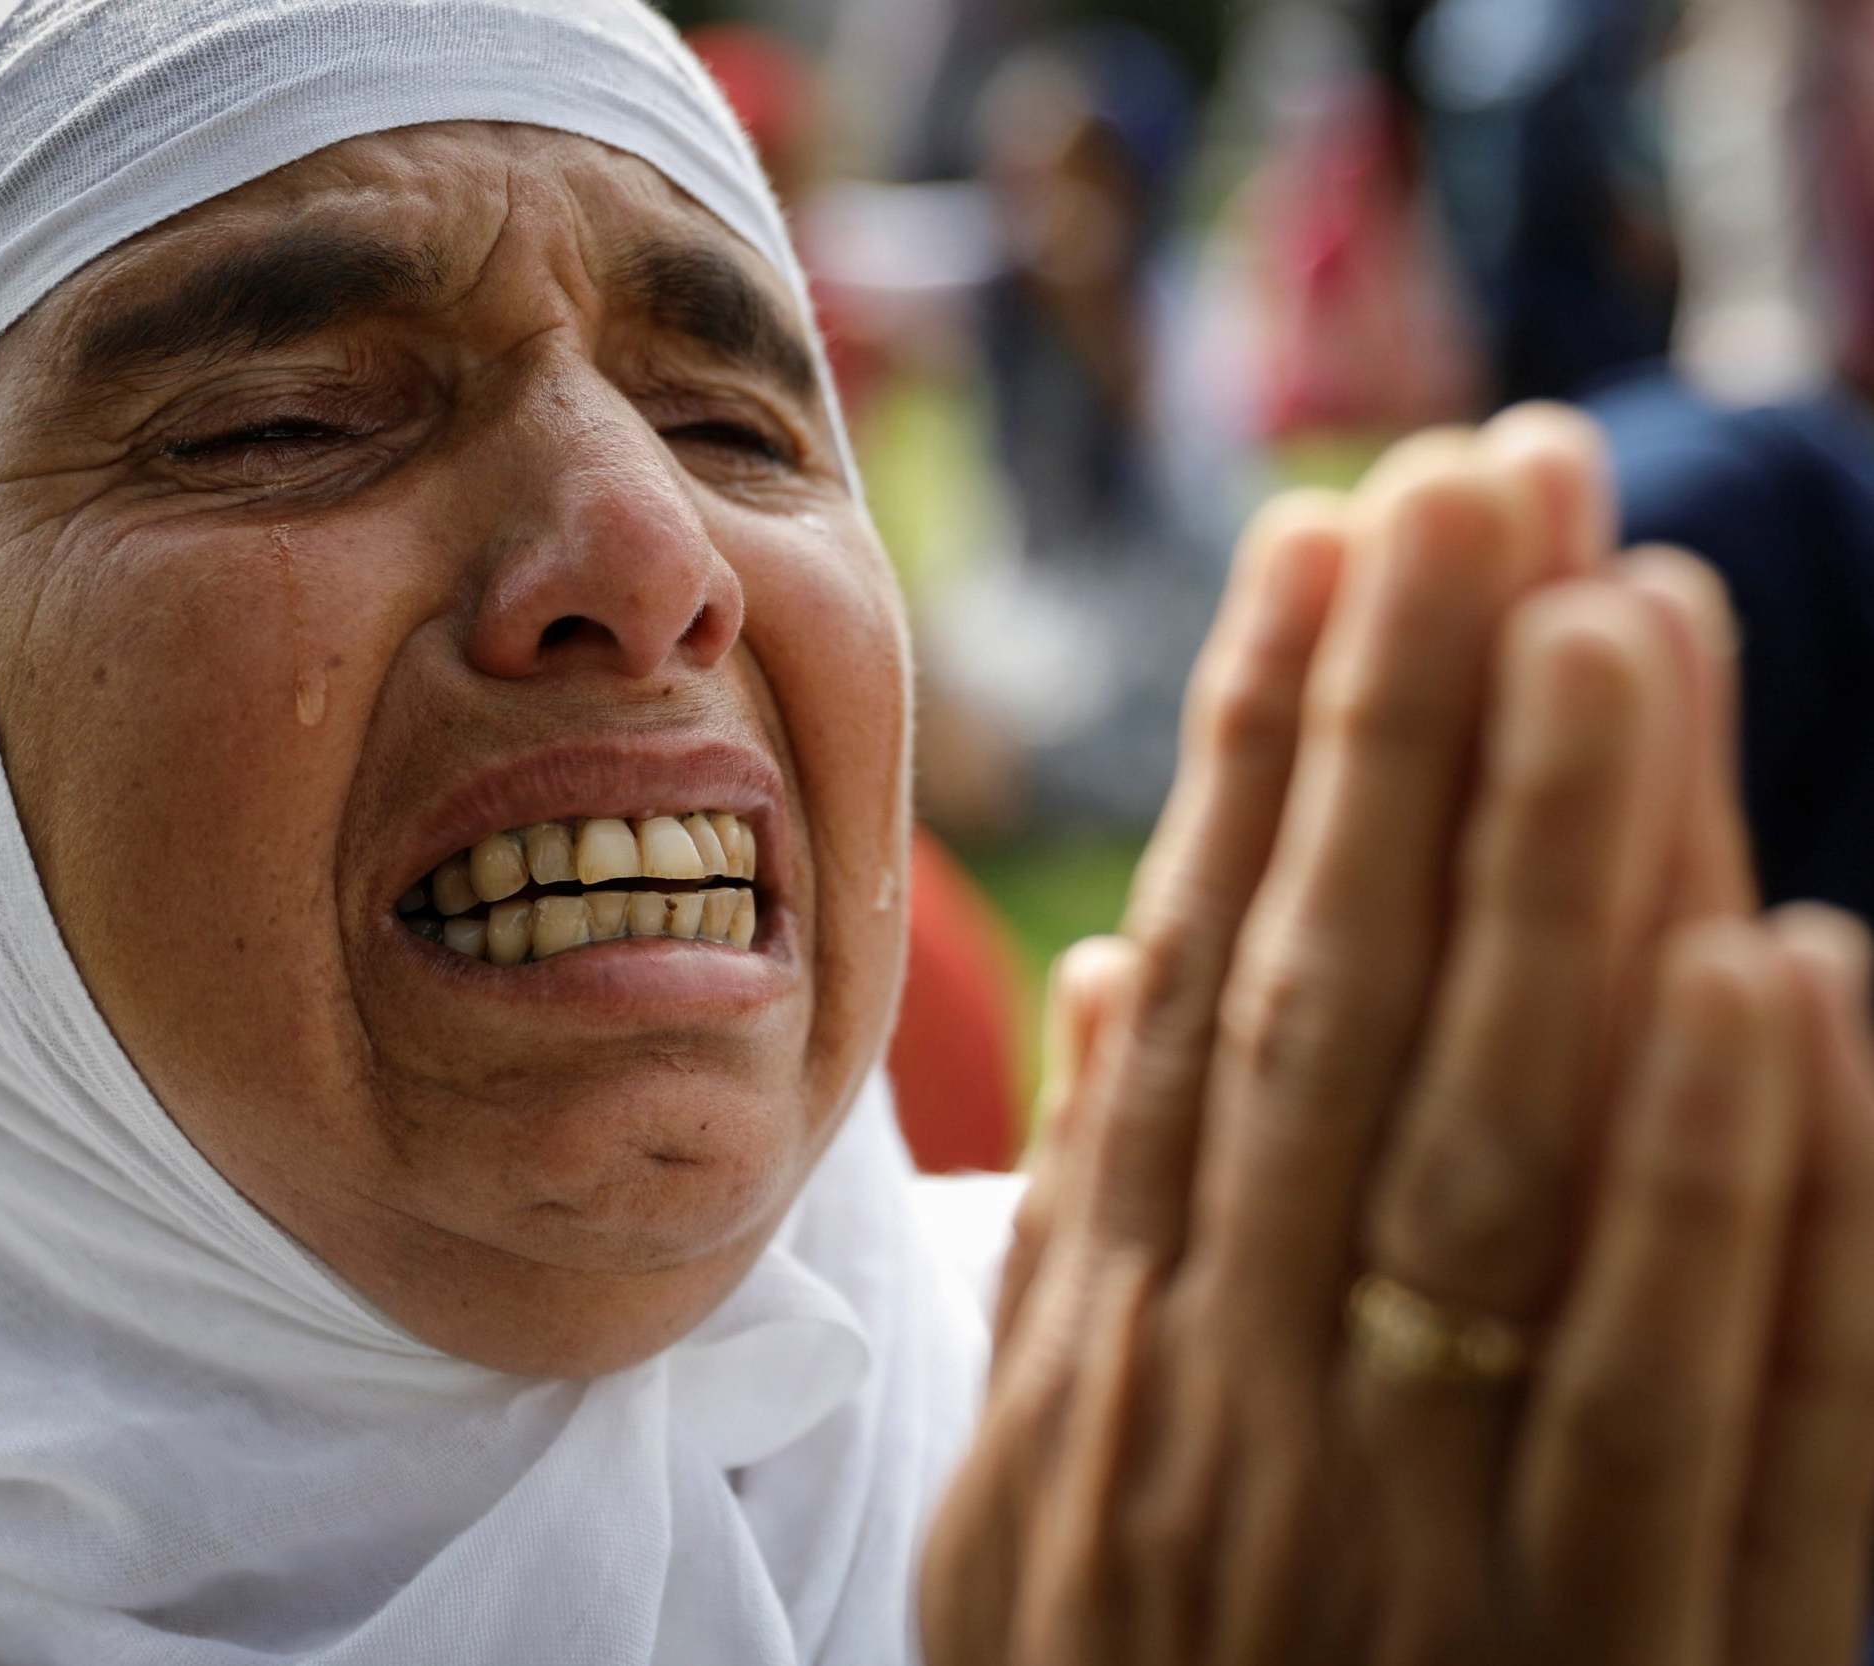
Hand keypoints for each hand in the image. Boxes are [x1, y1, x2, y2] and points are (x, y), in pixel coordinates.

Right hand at [922, 408, 1873, 1663]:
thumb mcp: (1037, 1485)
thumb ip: (1083, 1234)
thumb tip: (1123, 973)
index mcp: (1124, 1351)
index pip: (1205, 988)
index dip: (1259, 754)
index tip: (1328, 544)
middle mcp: (1259, 1404)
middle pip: (1350, 1018)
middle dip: (1412, 731)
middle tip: (1489, 472)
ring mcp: (1438, 1529)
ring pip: (1511, 1162)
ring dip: (1568, 883)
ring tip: (1628, 613)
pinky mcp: (1635, 1653)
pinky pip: (1704, 1412)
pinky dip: (1744, 1192)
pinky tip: (1784, 971)